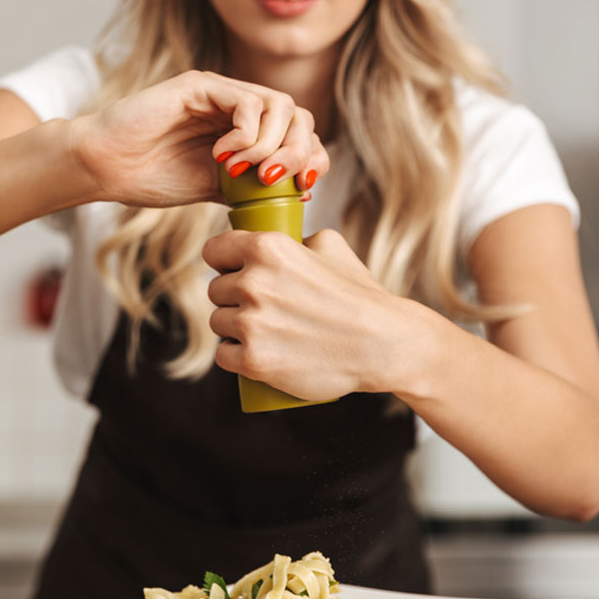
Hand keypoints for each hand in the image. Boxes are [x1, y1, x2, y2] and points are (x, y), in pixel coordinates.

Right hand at [69, 70, 328, 206]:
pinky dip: (246, 135)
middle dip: (298, 153)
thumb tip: (302, 191)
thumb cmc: (152, 177)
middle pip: (299, 116)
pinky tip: (222, 157)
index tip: (305, 186)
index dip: (312, 157)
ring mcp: (220, 94)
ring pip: (281, 105)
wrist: (105, 167)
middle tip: (273, 181)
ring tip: (244, 172)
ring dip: (272, 145)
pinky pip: (247, 103)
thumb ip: (253, 187)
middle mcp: (238, 107)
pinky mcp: (201, 86)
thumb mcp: (216, 190)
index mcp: (246, 130)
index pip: (300, 133)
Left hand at [202, 228, 428, 400]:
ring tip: (262, 331)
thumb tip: (278, 238)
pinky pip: (223, 355)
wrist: (384, 344)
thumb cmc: (360, 295)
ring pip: (218, 322)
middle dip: (232, 297)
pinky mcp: (254, 360)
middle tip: (260, 307)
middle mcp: (253, 282)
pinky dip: (235, 356)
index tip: (230, 270)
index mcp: (267, 248)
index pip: (214, 250)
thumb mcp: (331, 246)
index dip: (222, 261)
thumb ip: (296, 237)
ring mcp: (251, 323)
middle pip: (215, 290)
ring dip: (233, 328)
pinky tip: (253, 352)